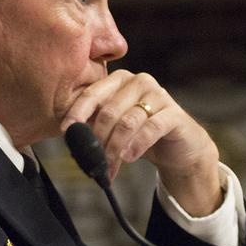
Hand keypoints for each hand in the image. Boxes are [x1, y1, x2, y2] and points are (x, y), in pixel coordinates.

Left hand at [61, 70, 222, 216]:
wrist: (178, 147)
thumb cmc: (139, 135)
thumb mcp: (113, 127)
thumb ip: (93, 123)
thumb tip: (69, 134)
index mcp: (118, 80)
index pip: (91, 94)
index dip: (77, 112)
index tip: (66, 131)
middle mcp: (138, 82)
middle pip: (108, 111)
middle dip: (97, 139)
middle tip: (91, 160)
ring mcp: (158, 95)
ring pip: (127, 122)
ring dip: (114, 148)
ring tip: (108, 165)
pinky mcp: (174, 113)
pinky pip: (150, 129)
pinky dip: (136, 145)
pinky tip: (128, 158)